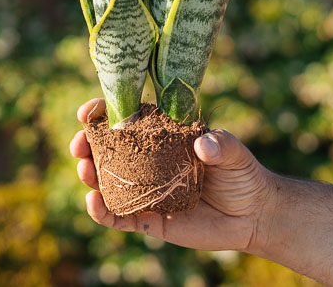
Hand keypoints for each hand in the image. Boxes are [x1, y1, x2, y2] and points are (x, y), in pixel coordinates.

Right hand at [69, 98, 275, 251]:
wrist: (254, 215)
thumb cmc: (242, 175)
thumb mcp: (235, 152)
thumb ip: (222, 144)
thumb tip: (203, 146)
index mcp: (162, 139)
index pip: (127, 121)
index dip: (103, 114)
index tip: (87, 112)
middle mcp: (149, 164)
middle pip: (108, 152)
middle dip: (87, 146)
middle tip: (79, 145)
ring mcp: (146, 192)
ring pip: (107, 184)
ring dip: (90, 176)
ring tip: (85, 170)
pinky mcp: (150, 221)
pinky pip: (119, 218)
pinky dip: (102, 211)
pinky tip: (94, 202)